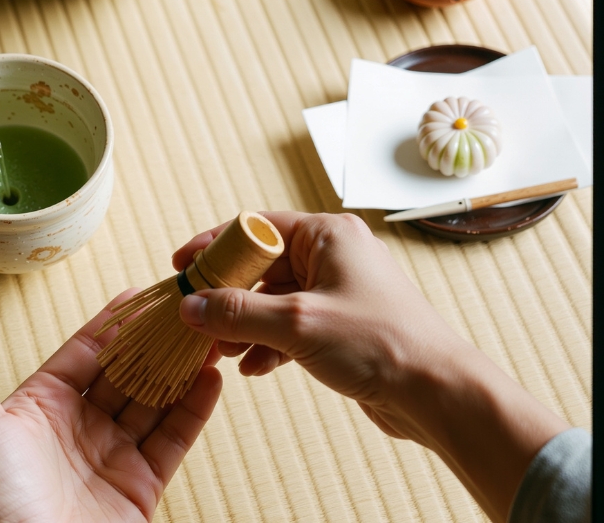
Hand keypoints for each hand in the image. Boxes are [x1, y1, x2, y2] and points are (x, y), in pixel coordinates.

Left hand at [0, 292, 222, 522]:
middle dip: (154, 341)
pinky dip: (194, 410)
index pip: (85, 352)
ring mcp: (111, 456)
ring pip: (154, 400)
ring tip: (205, 334)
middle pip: (125, 372)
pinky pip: (172, 440)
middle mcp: (78, 427)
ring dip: (179, 368)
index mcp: (40, 406)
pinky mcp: (140, 487)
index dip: (114, 323)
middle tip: (184, 308)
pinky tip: (210, 380)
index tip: (140, 293)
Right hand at [174, 212, 567, 521]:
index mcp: (328, 235)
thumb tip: (190, 306)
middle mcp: (333, 256)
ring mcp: (339, 292)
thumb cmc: (379, 343)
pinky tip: (254, 367)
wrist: (437, 392)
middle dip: (227, 296)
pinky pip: (291, 326)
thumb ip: (237, 313)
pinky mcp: (342, 326)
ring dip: (245, 325)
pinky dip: (269, 343)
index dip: (215, 246)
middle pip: (261, 266)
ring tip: (223, 351)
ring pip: (274, 300)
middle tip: (197, 318)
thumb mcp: (297, 323)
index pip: (256, 227)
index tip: (182, 266)